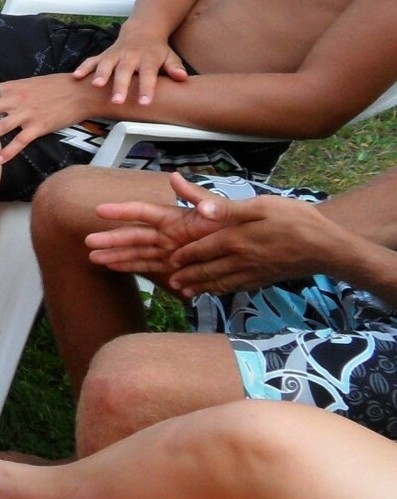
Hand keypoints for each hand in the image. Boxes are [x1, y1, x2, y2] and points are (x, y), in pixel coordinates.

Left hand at [0, 73, 97, 164]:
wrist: (81, 91)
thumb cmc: (54, 87)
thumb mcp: (28, 84)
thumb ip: (9, 92)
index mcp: (12, 87)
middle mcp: (17, 99)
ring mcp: (28, 114)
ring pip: (1, 126)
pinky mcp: (40, 126)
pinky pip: (21, 141)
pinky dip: (9, 152)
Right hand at [71, 26, 188, 105]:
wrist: (142, 29)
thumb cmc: (156, 50)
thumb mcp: (170, 56)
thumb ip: (174, 67)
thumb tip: (182, 78)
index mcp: (148, 59)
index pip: (148, 75)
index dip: (146, 88)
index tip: (145, 102)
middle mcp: (131, 56)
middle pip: (125, 71)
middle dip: (120, 86)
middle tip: (117, 101)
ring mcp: (115, 55)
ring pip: (106, 64)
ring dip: (101, 75)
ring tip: (96, 86)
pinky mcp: (104, 55)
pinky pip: (92, 60)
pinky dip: (84, 68)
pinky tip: (76, 77)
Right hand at [86, 172, 231, 277]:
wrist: (251, 250)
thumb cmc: (236, 227)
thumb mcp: (223, 210)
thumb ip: (201, 197)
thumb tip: (176, 178)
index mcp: (175, 218)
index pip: (143, 212)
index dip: (122, 210)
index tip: (100, 210)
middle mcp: (167, 234)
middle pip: (134, 236)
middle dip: (111, 239)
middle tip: (88, 243)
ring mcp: (169, 251)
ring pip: (136, 253)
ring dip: (115, 256)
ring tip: (93, 258)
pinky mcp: (174, 267)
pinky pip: (148, 268)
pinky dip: (132, 268)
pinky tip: (114, 268)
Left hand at [168, 191, 344, 298]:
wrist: (328, 247)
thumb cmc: (296, 220)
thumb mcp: (261, 206)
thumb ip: (227, 209)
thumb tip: (199, 210)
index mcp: (235, 239)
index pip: (201, 249)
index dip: (184, 255)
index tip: (170, 260)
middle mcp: (240, 259)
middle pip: (207, 270)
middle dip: (187, 276)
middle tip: (171, 283)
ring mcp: (254, 272)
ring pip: (220, 282)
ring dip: (201, 287)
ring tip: (187, 293)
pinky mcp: (266, 279)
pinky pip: (238, 287)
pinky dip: (223, 291)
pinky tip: (218, 291)